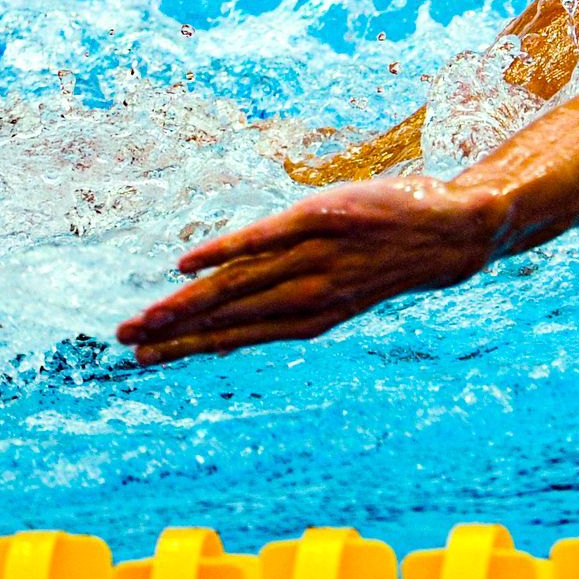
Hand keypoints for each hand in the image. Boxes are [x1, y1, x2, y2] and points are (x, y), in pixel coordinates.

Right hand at [116, 177, 505, 364]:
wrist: (453, 233)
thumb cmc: (390, 260)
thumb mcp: (344, 291)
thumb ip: (292, 300)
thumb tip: (237, 308)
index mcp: (314, 317)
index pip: (239, 337)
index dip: (191, 348)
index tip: (148, 359)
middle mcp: (310, 293)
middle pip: (229, 315)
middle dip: (174, 331)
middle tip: (125, 343)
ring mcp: (315, 256)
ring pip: (238, 285)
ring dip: (186, 302)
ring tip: (143, 316)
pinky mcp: (322, 218)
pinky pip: (263, 238)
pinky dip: (224, 251)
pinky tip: (186, 264)